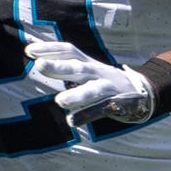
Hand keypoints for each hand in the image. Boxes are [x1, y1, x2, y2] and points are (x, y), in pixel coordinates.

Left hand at [24, 41, 155, 125]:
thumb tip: (37, 57)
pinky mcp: (117, 103)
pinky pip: (102, 109)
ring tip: (60, 101)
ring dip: (76, 95)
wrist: (141, 92)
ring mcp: (108, 87)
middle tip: (39, 65)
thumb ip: (65, 64)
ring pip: (92, 89)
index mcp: (87, 62)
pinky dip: (87, 115)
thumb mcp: (85, 69)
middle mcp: (96, 71)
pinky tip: (72, 121)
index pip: (68, 50)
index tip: (29, 50)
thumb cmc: (102, 80)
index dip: (50, 48)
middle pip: (77, 67)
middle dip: (59, 66)